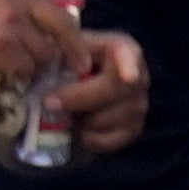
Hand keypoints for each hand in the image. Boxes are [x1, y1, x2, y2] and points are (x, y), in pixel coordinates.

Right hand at [0, 0, 106, 93]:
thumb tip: (35, 12)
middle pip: (63, 21)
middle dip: (75, 45)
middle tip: (80, 62)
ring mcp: (9, 20)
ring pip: (45, 50)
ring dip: (39, 63)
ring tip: (23, 68)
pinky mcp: (2, 48)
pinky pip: (27, 67)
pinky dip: (21, 74)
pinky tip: (7, 74)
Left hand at [48, 27, 153, 156]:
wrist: (71, 90)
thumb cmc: (66, 63)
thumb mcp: (63, 49)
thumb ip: (66, 53)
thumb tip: (69, 65)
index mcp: (124, 49)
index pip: (130, 57)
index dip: (129, 66)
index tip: (128, 77)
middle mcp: (139, 77)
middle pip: (113, 91)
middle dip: (78, 98)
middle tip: (48, 102)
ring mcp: (139, 106)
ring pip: (105, 119)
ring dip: (78, 119)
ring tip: (63, 112)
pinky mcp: (133, 130)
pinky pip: (107, 140)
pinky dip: (85, 137)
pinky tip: (76, 128)